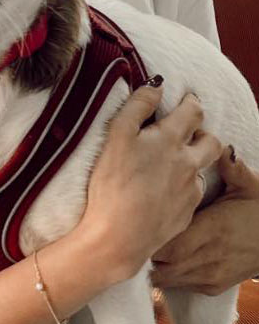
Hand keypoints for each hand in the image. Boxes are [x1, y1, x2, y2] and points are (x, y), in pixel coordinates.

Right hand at [82, 82, 221, 280]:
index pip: (193, 112)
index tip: (187, 99)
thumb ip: (138, 106)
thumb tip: (156, 86)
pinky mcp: (185, 215)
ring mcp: (189, 191)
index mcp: (170, 141)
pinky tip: (162, 194)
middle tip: (188, 132)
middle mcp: (187, 164)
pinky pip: (190, 196)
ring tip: (171, 167)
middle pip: (211, 142)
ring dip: (191, 164)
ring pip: (200, 170)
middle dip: (203, 132)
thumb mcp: (117, 135)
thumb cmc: (113, 184)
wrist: (118, 237)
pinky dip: (181, 190)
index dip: (191, 102)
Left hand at [151, 146, 258, 294]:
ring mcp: (210, 275)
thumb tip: (226, 150)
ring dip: (154, 263)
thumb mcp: (251, 187)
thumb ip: (235, 169)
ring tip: (146, 244)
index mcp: (214, 228)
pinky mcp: (212, 287)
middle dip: (146, 249)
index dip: (151, 232)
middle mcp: (209, 256)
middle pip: (162, 262)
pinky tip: (164, 258)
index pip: (170, 240)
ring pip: (167, 278)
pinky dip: (168, 274)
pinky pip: (179, 285)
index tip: (140, 217)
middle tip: (135, 231)